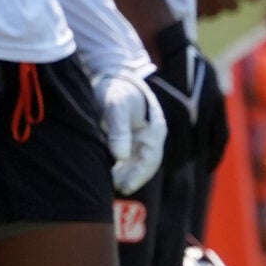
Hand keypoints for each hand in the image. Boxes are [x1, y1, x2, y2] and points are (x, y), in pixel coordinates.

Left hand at [99, 71, 166, 193]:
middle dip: (135, 178)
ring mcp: (141, 136)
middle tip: (119, 189)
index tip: (125, 187)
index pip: (151, 158)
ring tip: (114, 185)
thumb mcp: (116, 107)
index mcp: (154, 129)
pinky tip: (111, 175)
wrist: (111, 76)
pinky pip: (130, 157)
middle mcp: (151, 135)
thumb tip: (121, 157)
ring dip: (128, 174)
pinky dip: (122, 168)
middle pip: (147, 163)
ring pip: (138, 162)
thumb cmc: (114, 90)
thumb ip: (119, 131)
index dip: (139, 175)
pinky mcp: (130, 137)